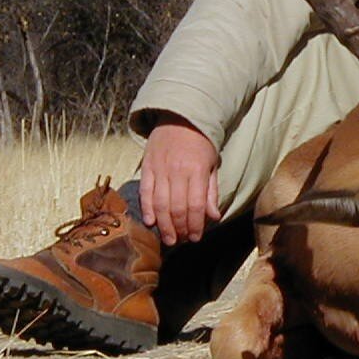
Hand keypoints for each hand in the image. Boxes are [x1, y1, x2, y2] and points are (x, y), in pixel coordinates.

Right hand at [139, 113, 220, 245]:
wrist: (180, 117)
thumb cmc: (201, 143)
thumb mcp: (212, 165)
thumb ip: (211, 192)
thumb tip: (214, 217)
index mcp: (196, 170)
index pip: (195, 205)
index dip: (195, 225)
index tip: (196, 237)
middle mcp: (177, 171)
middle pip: (176, 208)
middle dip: (180, 229)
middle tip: (182, 241)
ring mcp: (159, 169)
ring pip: (160, 204)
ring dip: (164, 225)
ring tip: (169, 238)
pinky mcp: (146, 167)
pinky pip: (145, 192)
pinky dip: (147, 209)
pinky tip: (150, 223)